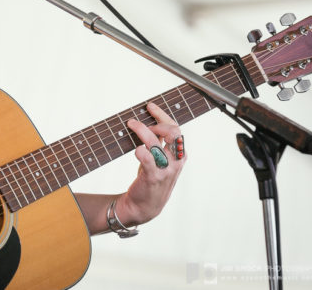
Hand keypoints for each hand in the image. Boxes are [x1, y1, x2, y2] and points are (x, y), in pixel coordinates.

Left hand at [118, 102, 185, 224]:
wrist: (145, 205)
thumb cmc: (151, 177)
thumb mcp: (160, 159)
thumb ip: (160, 142)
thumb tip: (151, 120)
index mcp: (180, 154)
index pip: (176, 128)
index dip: (162, 115)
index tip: (149, 106)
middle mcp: (176, 161)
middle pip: (172, 132)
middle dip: (156, 121)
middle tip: (138, 120)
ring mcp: (165, 169)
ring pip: (156, 142)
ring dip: (141, 130)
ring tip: (130, 125)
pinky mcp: (153, 177)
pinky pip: (147, 158)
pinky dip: (140, 151)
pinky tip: (136, 150)